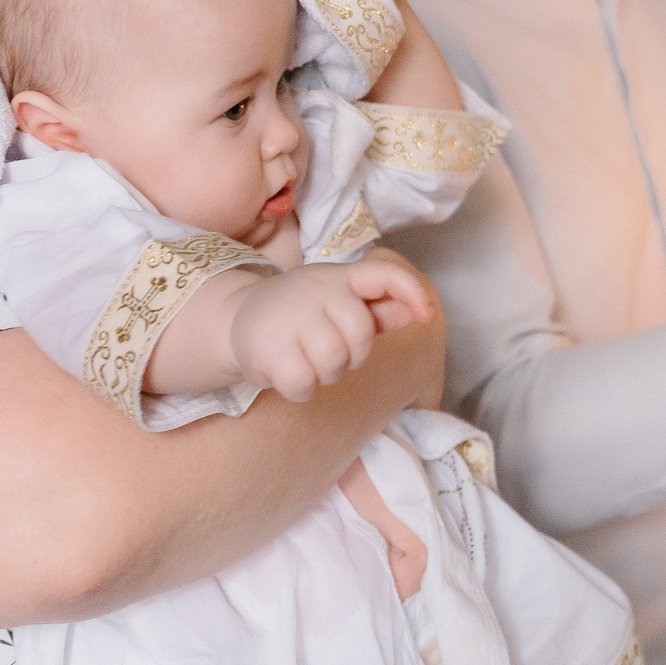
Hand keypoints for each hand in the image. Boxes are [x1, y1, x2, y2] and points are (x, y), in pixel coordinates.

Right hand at [229, 256, 436, 402]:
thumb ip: (379, 309)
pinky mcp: (267, 347)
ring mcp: (289, 316)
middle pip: (360, 338)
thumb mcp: (339, 303)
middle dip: (350, 357)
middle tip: (326, 351)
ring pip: (333, 363)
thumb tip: (422, 311)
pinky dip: (300, 389)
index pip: (384, 275)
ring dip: (324, 374)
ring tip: (304, 360)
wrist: (237, 318)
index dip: (412, 292)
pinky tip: (287, 373)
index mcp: (339, 278)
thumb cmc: (302, 315)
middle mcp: (315, 290)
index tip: (428, 315)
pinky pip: (304, 384)